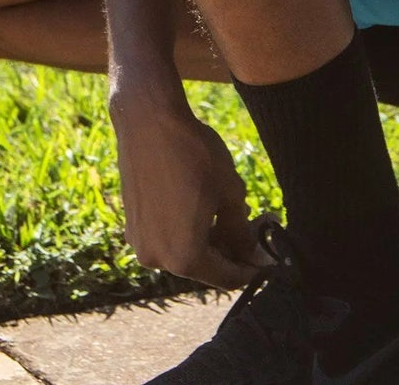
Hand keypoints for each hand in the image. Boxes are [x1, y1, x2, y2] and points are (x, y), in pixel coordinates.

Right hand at [111, 93, 265, 289]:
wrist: (149, 122)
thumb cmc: (194, 155)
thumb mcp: (230, 193)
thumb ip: (241, 231)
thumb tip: (251, 252)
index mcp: (184, 258)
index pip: (227, 277)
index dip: (251, 268)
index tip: (267, 255)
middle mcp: (157, 260)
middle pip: (204, 266)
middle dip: (231, 249)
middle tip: (254, 224)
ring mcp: (140, 243)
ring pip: (184, 251)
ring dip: (209, 238)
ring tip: (230, 210)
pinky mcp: (132, 226)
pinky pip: (166, 237)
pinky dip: (186, 228)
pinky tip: (202, 203)